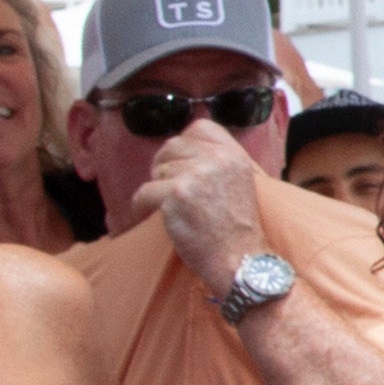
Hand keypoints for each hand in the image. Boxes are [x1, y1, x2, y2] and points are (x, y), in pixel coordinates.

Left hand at [131, 128, 269, 301]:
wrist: (240, 258)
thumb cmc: (237, 228)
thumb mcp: (241, 183)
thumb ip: (220, 163)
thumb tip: (187, 152)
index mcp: (235, 154)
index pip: (201, 127)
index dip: (185, 143)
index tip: (180, 163)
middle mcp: (218, 159)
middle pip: (172, 145)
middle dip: (164, 165)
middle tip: (167, 187)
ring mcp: (197, 175)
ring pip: (157, 171)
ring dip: (156, 189)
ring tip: (169, 208)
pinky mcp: (176, 195)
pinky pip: (142, 193)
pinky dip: (140, 207)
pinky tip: (151, 217)